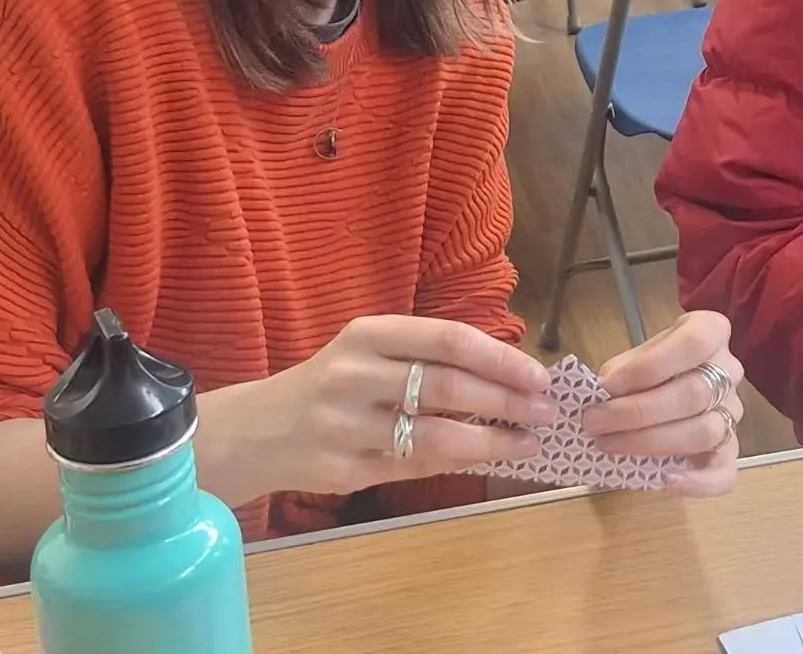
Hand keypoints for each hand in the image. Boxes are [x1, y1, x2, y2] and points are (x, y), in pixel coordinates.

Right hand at [239, 316, 556, 497]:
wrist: (256, 430)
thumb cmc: (332, 381)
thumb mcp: (370, 350)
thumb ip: (426, 355)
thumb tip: (506, 372)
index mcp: (369, 334)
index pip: (448, 339)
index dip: (500, 358)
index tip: (538, 376)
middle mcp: (355, 375)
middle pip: (447, 387)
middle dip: (506, 401)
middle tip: (546, 412)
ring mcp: (345, 426)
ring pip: (435, 436)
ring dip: (491, 442)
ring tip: (528, 444)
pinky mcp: (342, 470)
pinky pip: (413, 467)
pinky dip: (455, 463)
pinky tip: (482, 459)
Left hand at [580, 311, 742, 496]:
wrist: (671, 381)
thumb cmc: (651, 366)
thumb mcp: (635, 356)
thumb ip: (622, 373)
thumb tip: (598, 398)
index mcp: (711, 332)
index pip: (693, 344)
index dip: (648, 367)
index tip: (607, 386)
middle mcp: (729, 370)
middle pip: (694, 394)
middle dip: (638, 412)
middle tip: (595, 423)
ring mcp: (733, 412)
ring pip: (704, 432)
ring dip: (651, 443)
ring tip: (609, 445)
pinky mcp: (730, 450)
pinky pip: (725, 473)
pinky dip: (697, 483)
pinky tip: (665, 479)